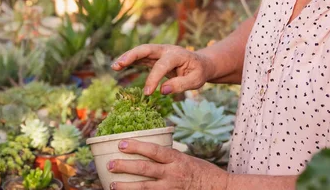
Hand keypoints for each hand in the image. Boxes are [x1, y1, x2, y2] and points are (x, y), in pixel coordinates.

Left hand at [107, 139, 227, 189]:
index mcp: (176, 159)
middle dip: (125, 166)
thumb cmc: (201, 171)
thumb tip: (147, 150)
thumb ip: (167, 156)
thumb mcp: (185, 158)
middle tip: (110, 164)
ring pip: (145, 187)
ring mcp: (171, 188)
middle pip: (145, 169)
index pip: (153, 150)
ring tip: (112, 184)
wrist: (219, 188)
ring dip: (126, 186)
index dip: (136, 146)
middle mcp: (173, 173)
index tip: (121, 144)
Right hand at [111, 44, 211, 94]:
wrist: (200, 63)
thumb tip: (162, 91)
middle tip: (119, 64)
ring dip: (127, 58)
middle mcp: (165, 49)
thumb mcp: (196, 81)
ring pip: (140, 52)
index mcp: (177, 54)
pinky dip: (129, 61)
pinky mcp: (154, 57)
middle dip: (132, 55)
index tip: (147, 93)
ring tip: (114, 66)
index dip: (153, 79)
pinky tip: (118, 66)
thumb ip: (181, 85)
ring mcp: (158, 52)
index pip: (161, 65)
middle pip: (146, 49)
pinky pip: (140, 57)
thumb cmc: (198, 72)